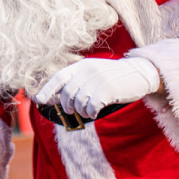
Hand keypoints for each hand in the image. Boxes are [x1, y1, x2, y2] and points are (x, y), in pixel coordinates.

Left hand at [33, 57, 160, 118]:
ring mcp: (98, 79)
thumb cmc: (112, 77)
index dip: (47, 90)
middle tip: (72, 110)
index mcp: (82, 66)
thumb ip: (74, 83)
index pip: (59, 77)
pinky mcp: (108, 89)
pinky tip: (95, 112)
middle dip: (66, 105)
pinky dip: (91, 112)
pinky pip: (92, 106)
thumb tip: (52, 97)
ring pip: (79, 102)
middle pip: (67, 93)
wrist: (139, 73)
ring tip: (88, 111)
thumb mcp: (92, 75)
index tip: (39, 100)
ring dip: (81, 111)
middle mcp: (88, 70)